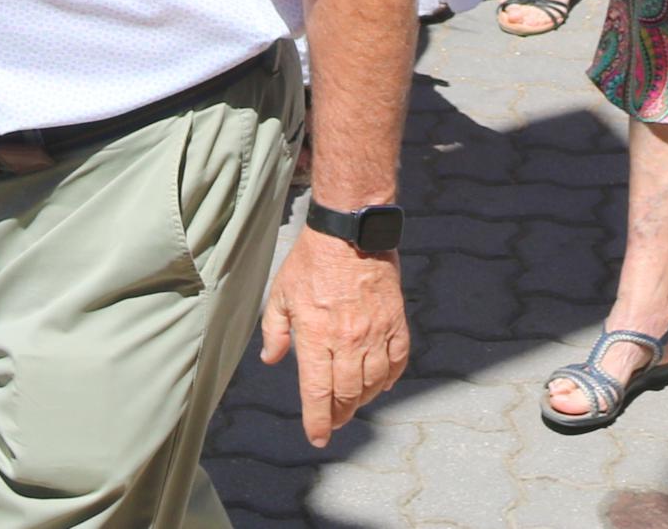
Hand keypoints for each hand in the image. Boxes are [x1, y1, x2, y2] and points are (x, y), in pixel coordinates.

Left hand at [258, 231, 408, 445]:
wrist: (351, 230)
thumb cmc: (311, 261)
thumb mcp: (280, 293)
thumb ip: (274, 330)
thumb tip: (271, 360)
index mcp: (315, 335)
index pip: (317, 392)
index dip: (317, 421)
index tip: (317, 438)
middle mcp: (347, 339)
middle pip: (346, 394)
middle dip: (338, 415)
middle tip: (333, 422)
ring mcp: (375, 332)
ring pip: (373, 383)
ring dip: (362, 400)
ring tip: (352, 404)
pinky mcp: (395, 322)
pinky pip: (397, 361)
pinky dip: (390, 378)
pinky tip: (381, 385)